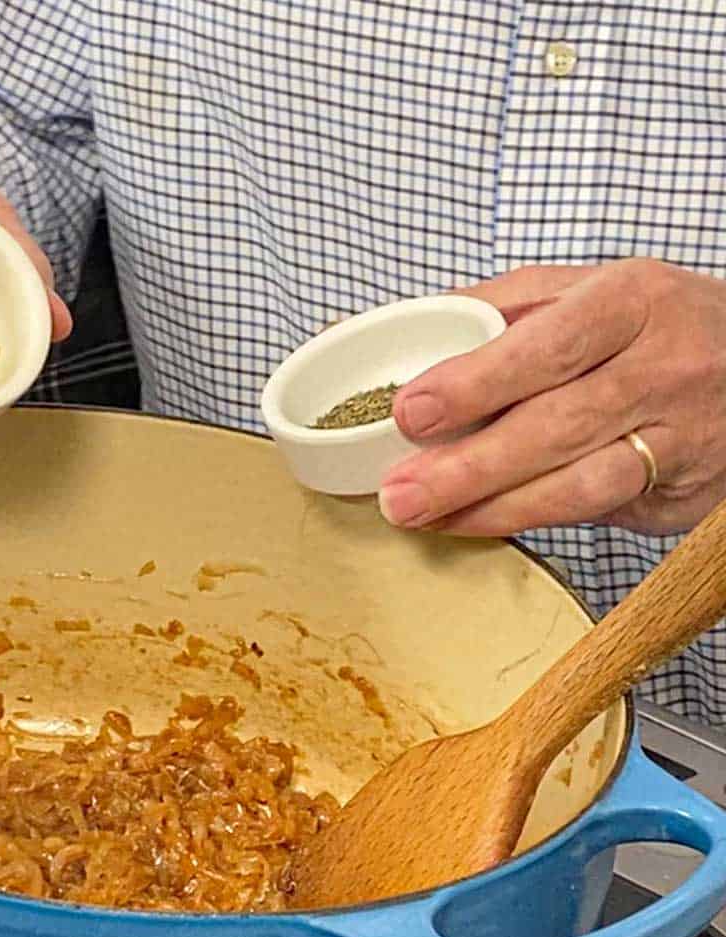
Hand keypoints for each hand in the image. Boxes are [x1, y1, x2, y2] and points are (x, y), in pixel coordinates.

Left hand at [377, 259, 725, 535]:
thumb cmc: (644, 325)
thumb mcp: (581, 292)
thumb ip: (491, 309)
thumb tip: (377, 328)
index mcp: (629, 300)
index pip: (548, 345)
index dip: (476, 382)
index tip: (410, 411)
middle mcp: (663, 366)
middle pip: (556, 423)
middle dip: (467, 466)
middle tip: (399, 493)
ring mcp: (679, 433)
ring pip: (579, 482)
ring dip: (491, 506)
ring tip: (424, 516)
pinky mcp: (680, 488)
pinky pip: (595, 511)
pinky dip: (527, 518)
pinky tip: (474, 521)